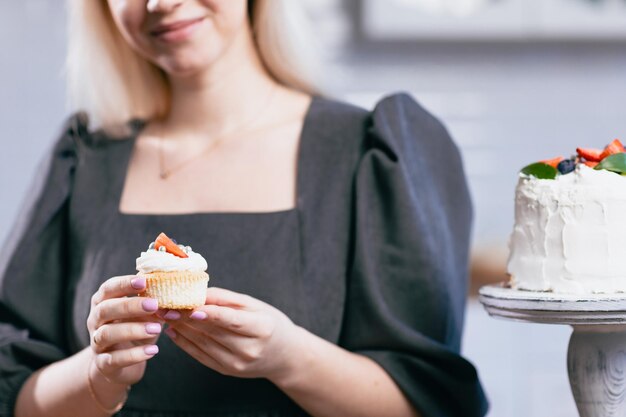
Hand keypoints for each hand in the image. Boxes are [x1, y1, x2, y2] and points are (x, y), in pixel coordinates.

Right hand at [87, 275, 161, 385]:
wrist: (119, 365)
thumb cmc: (134, 329)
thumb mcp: (144, 315)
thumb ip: (152, 305)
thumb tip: (169, 297)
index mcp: (103, 303)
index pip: (108, 288)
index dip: (123, 284)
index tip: (143, 281)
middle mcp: (95, 321)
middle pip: (105, 309)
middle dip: (130, 305)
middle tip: (154, 305)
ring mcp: (96, 343)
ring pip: (107, 333)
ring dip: (132, 329)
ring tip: (156, 329)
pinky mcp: (102, 364)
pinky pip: (114, 359)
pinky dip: (134, 355)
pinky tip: (153, 350)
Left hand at [162, 287, 302, 381]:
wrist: (284, 355)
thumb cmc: (270, 323)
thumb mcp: (255, 305)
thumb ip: (227, 299)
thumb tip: (199, 292)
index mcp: (262, 329)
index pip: (231, 320)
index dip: (210, 313)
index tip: (189, 306)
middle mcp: (249, 350)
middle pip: (213, 331)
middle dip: (187, 317)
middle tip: (166, 305)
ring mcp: (237, 364)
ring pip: (203, 344)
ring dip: (181, 328)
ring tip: (165, 314)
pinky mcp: (226, 371)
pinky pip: (200, 356)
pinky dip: (184, 343)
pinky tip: (174, 330)